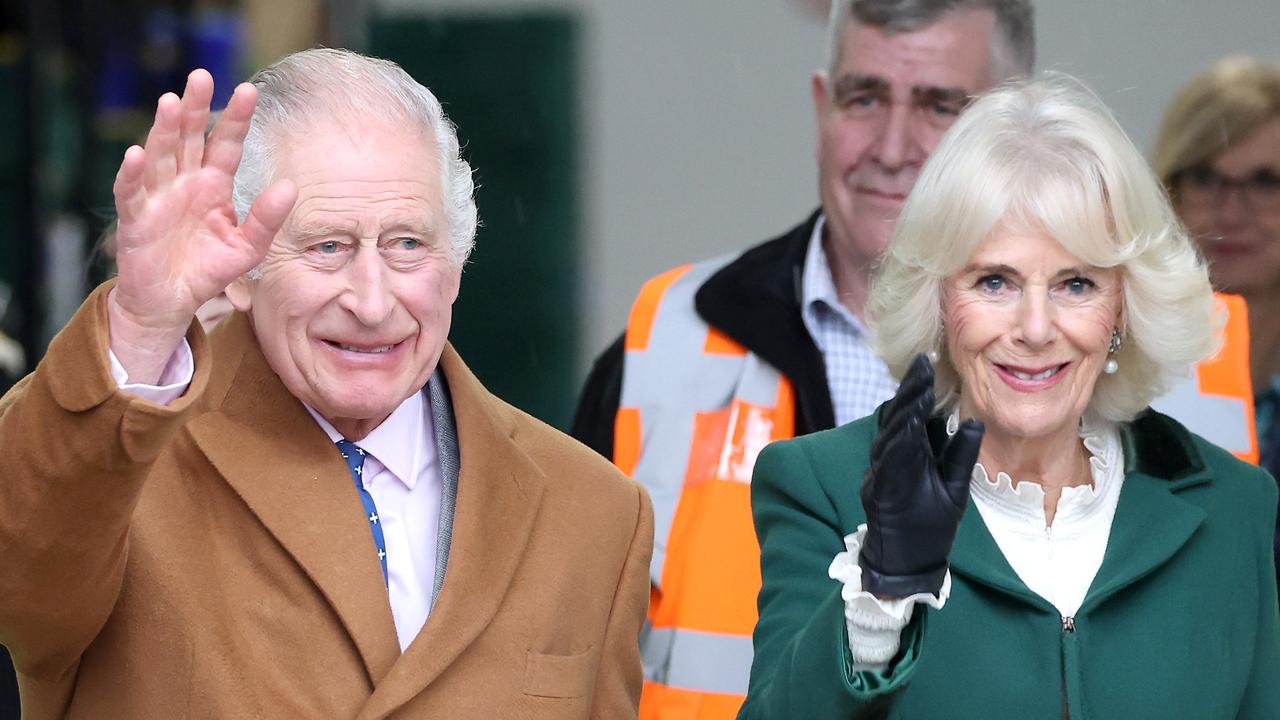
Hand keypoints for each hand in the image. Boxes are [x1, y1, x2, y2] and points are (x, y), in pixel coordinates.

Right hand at [107, 70, 296, 380]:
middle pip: (188, 137)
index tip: (249, 90)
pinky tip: (136, 154)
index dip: (235, 118)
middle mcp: (184, 182)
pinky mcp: (135, 219)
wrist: (172, 302)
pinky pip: (132, 193)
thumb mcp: (246, 247)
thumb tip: (291, 187)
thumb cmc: (208, 269)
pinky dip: (133, 174)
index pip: (225, 143)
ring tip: (170, 101)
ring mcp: (157, 197)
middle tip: (201, 75)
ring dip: (162, 129)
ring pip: (159, 155)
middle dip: (194, 107)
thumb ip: (266, 219)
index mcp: (213, 184)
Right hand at [859, 354, 983, 597]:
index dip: (918, 389)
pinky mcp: (879, 491)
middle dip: (910, 390)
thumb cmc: (929, 526)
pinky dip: (897, 443)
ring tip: (918, 388)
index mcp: (910, 455)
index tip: (929, 363)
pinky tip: (909, 426)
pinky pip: (888, 463)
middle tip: (922, 364)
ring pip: (891, 435)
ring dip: (904, 411)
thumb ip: (961, 455)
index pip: (913, 415)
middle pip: (899, 417)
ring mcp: (882, 474)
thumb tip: (975, 421)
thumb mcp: (954, 486)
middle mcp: (892, 459)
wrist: (911, 562)